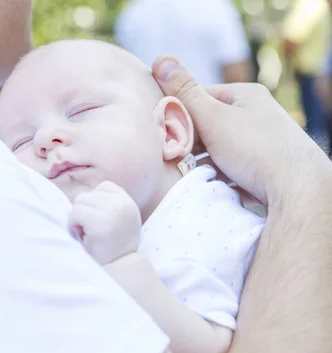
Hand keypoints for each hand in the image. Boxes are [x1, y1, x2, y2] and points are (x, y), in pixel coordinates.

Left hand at [68, 181, 140, 264]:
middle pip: (87, 195)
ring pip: (79, 202)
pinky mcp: (101, 225)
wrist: (119, 270)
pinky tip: (83, 236)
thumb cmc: (112, 247)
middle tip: (90, 231)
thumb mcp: (117, 219)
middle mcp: (123, 205)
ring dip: (77, 219)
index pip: (103, 187)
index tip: (98, 222)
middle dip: (83, 212)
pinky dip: (73, 224)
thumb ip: (106, 204)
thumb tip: (81, 196)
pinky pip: (75, 213)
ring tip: (87, 234)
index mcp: (128, 203)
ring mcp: (113, 214)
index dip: (94, 204)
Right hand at [152, 56, 331, 205]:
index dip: (179, 112)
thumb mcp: (212, 117)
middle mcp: (256, 115)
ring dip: (201, 161)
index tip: (164, 130)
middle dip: (189, 141)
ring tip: (189, 173)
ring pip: (217, 148)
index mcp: (246, 95)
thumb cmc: (254, 147)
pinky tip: (209, 184)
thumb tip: (160, 60)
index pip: (200, 96)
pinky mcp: (262, 167)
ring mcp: (260, 142)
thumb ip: (184, 93)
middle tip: (174, 155)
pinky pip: (230, 168)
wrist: (295, 188)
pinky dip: (217, 175)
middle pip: (208, 124)